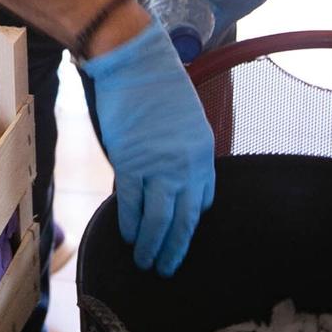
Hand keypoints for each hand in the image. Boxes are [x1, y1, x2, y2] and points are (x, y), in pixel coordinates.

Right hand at [83, 19, 215, 276]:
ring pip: (159, 219)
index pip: (203, 200)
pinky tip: (128, 237)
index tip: (181, 236)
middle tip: (167, 269)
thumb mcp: (186, 121)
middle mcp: (187, 164)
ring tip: (145, 262)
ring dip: (152, 245)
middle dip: (176, 248)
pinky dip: (130, 224)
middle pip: (185, 218)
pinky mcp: (132, 162)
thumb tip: (170, 182)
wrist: (136, 62)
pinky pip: (132, 203)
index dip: (190, 222)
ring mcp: (159, 165)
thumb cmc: (157, 87)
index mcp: (204, 152)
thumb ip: (183, 153)